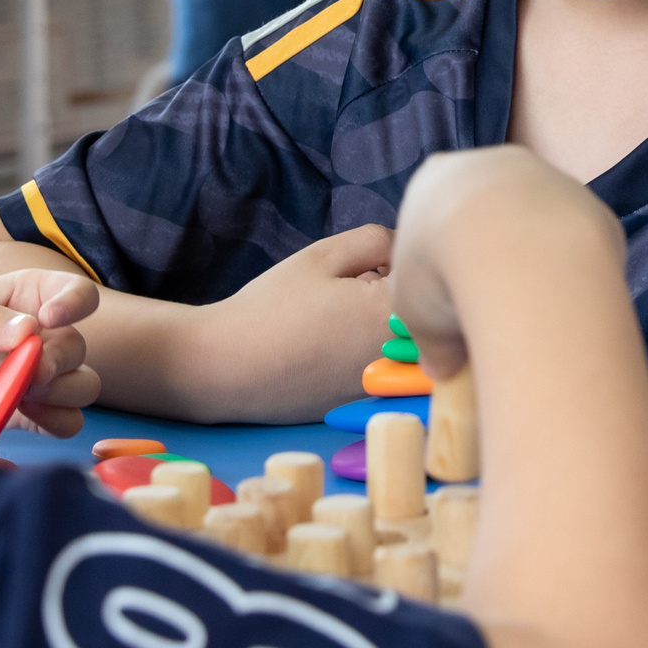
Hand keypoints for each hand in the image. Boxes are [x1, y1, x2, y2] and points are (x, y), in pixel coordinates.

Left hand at [0, 270, 102, 435]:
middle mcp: (43, 336)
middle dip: (60, 360)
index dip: (75, 304)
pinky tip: (27, 413)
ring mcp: (36, 376)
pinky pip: (66, 421)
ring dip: (64, 392)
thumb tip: (28, 332)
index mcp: (30, 297)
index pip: (78, 294)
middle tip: (33, 371)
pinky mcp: (25, 412)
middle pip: (77, 347)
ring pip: (82, 385)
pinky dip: (58, 421)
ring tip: (27, 394)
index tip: (49, 318)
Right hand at [198, 223, 399, 405]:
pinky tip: (325, 353)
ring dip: (380, 327)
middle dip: (391, 296)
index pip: (422, 275)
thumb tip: (402, 249)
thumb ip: (375, 241)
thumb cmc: (271, 308)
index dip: (391, 264)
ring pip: (402, 343)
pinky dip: (363, 357)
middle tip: (344, 295)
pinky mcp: (364, 406)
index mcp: (394, 310)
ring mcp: (384, 386)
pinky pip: (381, 371)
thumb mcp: (324, 255)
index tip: (361, 269)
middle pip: (417, 312)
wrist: (226, 368)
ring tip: (333, 324)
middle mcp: (399, 355)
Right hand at [388, 146, 623, 379]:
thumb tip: (442, 367)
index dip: (438, 266)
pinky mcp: (584, 200)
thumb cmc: (445, 276)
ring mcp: (542, 175)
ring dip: (531, 264)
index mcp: (434, 180)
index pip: (433, 220)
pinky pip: (573, 241)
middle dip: (488, 261)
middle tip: (488, 311)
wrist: (516, 251)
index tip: (448, 304)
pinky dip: (567, 270)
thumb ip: (430, 336)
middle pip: (488, 217)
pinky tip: (561, 298)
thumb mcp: (416, 318)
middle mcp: (489, 165)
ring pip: (535, 226)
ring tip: (527, 311)